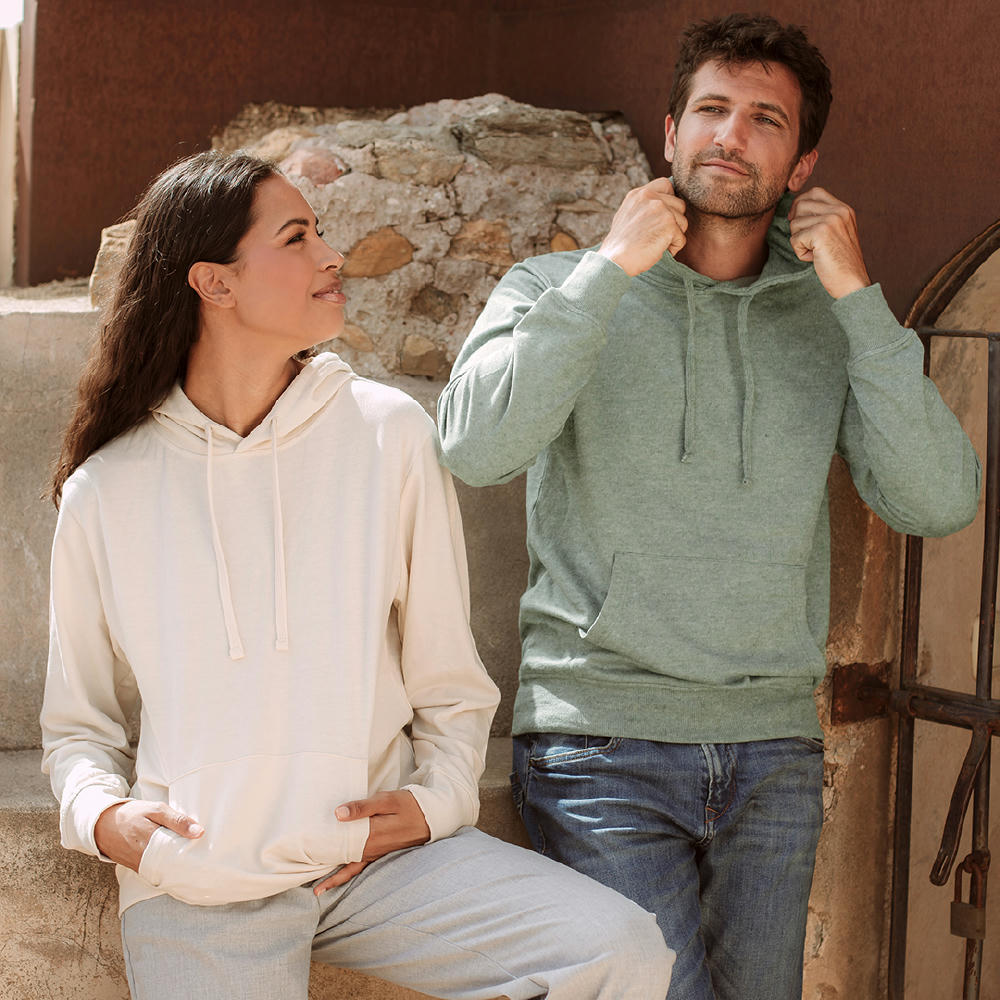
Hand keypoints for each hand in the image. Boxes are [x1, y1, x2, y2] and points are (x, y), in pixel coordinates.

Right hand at [94, 800, 203, 871]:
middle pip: (174, 866)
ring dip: (179, 867)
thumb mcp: (156, 810)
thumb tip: (199, 832)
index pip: (178, 853)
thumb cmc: (133, 814)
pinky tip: (180, 865)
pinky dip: (168, 869)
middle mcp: (146, 858)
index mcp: (151, 840)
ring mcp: (141, 866)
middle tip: (208, 861)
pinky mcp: (138, 869)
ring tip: (197, 863)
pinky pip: (157, 872)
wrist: (103, 825)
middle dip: (189, 864)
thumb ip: (177, 820)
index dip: (194, 854)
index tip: (209, 853)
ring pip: (166, 871)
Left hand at [313, 789, 429, 892]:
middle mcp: (373, 847)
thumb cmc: (408, 804)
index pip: (342, 840)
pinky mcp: (380, 854)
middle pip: (344, 857)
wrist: (431, 816)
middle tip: (303, 874)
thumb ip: (363, 807)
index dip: (323, 845)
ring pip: (351, 867)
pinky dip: (348, 876)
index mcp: (372, 833)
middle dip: (325, 866)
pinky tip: (337, 882)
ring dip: (335, 877)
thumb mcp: (387, 800)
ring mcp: (377, 853)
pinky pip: (361, 868)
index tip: (304, 849)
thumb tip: (338, 814)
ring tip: (317, 890)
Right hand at [598, 178, 687, 276]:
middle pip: (679, 205)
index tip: (660, 217)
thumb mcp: (627, 215)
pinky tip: (656, 251)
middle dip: (673, 223)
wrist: (614, 261)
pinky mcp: (669, 224)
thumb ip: (644, 206)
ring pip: (683, 222)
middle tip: (655, 236)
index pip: (666, 185)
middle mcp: (650, 197)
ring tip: (654, 244)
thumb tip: (663, 205)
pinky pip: (681, 239)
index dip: (669, 201)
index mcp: (639, 193)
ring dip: (673, 237)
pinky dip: (672, 249)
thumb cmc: (620, 246)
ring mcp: (661, 209)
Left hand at [788, 187, 870, 298]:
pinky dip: (800, 253)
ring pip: (794, 223)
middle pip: (800, 205)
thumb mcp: (837, 233)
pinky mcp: (820, 233)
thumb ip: (823, 219)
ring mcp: (831, 220)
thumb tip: (793, 211)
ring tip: (816, 252)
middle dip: (797, 226)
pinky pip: (794, 239)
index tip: (798, 221)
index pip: (815, 192)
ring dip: (799, 241)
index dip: (800, 204)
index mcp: (844, 209)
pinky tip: (815, 259)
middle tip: (809, 242)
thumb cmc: (841, 263)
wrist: (852, 283)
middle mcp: (839, 211)